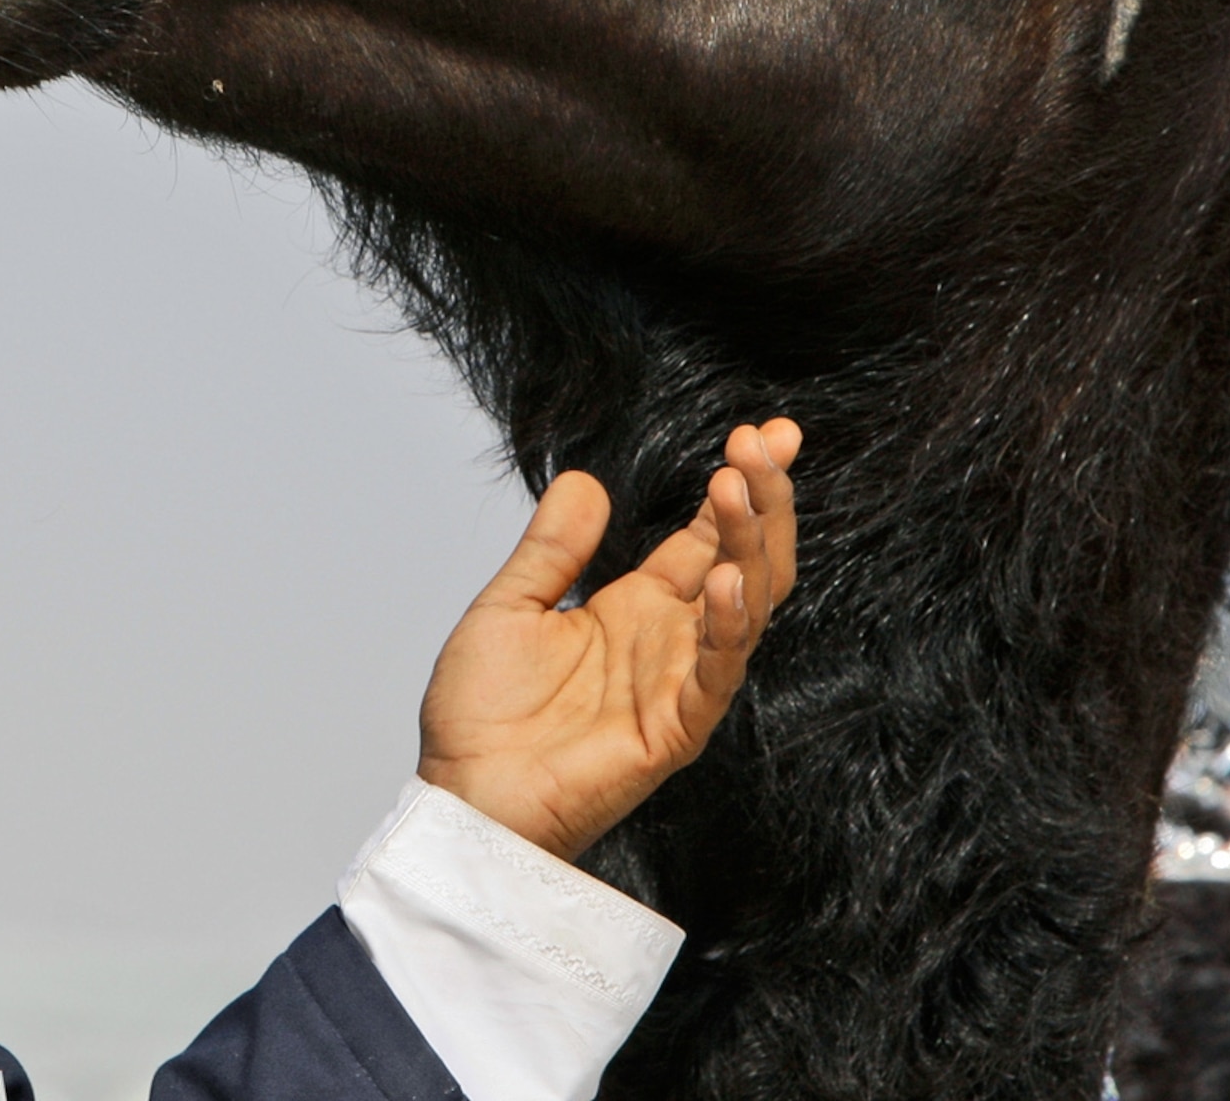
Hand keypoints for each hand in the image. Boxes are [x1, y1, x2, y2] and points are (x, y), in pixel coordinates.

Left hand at [417, 420, 800, 862]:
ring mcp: (678, 683)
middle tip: (767, 442)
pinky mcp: (673, 730)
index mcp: (638, 607)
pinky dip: (726, 626)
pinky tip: (725, 578)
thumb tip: (584, 480)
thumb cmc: (481, 717)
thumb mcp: (509, 607)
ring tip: (740, 486)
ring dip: (751, 544)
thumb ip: (553, 548)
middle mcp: (670, 640)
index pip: (709, 535)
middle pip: (746, 560)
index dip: (742, 486)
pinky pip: (716, 675)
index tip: (766, 432)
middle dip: (765, 501)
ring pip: (745, 606)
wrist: (462, 798)